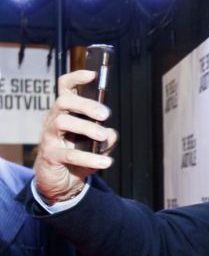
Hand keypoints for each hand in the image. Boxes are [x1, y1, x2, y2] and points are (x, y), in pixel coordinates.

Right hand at [35, 70, 117, 204]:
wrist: (61, 181)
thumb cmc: (79, 155)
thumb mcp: (97, 145)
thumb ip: (107, 137)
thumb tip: (111, 133)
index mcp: (66, 112)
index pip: (65, 88)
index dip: (76, 78)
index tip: (93, 74)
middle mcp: (54, 119)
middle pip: (64, 101)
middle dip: (85, 104)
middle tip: (104, 114)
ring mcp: (49, 136)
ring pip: (62, 121)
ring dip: (86, 127)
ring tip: (102, 135)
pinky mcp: (50, 155)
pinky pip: (69, 154)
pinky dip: (90, 158)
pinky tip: (105, 161)